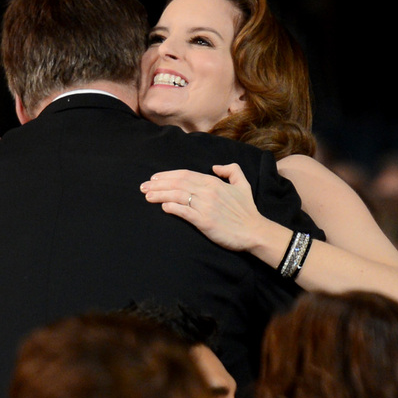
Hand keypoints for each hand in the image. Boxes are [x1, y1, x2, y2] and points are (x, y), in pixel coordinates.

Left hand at [140, 164, 274, 255]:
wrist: (254, 231)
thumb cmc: (247, 210)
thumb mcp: (242, 184)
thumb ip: (231, 170)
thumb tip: (215, 167)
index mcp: (213, 182)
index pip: (184, 175)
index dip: (167, 175)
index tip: (154, 178)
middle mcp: (208, 192)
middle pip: (177, 183)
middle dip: (158, 184)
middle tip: (143, 187)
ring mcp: (205, 206)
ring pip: (177, 196)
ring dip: (160, 195)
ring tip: (147, 196)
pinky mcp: (204, 221)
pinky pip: (184, 211)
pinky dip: (172, 207)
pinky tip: (162, 206)